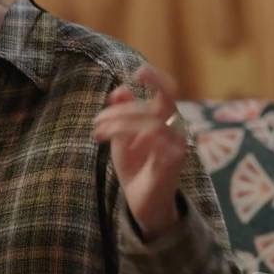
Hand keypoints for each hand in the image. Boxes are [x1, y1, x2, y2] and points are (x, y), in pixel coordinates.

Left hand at [92, 65, 186, 240]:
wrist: (142, 202)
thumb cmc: (135, 164)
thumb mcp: (122, 135)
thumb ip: (122, 112)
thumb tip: (120, 89)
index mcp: (165, 118)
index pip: (169, 91)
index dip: (157, 78)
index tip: (138, 72)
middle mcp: (176, 129)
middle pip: (153, 107)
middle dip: (119, 112)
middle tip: (96, 123)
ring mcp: (177, 146)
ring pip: (153, 124)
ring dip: (120, 125)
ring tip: (99, 134)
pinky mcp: (172, 164)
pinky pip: (158, 144)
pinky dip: (136, 139)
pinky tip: (119, 145)